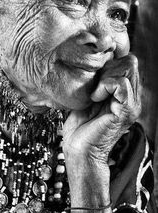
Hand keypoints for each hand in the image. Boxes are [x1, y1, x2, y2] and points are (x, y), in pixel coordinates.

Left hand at [62, 54, 140, 184]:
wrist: (79, 150)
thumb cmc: (80, 127)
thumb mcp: (89, 97)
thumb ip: (98, 81)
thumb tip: (97, 63)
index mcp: (125, 94)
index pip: (128, 62)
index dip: (109, 63)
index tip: (94, 78)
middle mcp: (132, 98)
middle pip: (131, 61)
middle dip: (108, 66)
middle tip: (94, 85)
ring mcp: (132, 105)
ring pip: (128, 67)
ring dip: (106, 76)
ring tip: (95, 93)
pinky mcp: (126, 111)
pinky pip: (121, 84)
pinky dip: (104, 86)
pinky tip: (95, 98)